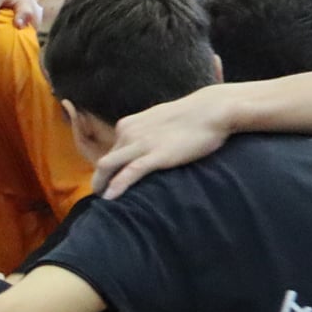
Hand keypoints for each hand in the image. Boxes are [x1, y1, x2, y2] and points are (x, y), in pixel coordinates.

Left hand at [91, 88, 235, 198]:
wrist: (212, 109)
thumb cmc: (190, 117)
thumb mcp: (158, 121)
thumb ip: (146, 134)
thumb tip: (143, 148)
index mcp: (128, 125)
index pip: (110, 152)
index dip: (107, 170)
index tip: (108, 184)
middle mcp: (129, 133)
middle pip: (104, 161)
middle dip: (99, 181)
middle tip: (100, 197)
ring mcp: (141, 144)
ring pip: (108, 166)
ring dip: (101, 185)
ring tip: (102, 202)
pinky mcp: (157, 155)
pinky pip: (130, 172)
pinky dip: (117, 186)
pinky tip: (110, 198)